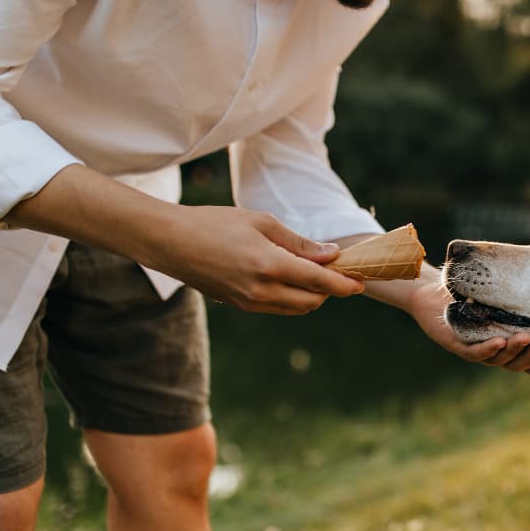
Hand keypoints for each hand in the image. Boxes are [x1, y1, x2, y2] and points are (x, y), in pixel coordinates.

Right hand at [146, 206, 363, 314]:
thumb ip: (298, 242)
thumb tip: (330, 254)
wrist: (169, 242)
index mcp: (270, 265)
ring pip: (296, 308)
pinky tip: (292, 280)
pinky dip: (292, 298)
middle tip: (338, 272)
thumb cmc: (215, 223)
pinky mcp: (240, 305)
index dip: (344, 284)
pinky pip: (277, 308)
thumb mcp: (261, 222)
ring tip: (316, 274)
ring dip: (312, 296)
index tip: (360, 283)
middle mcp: (261, 290)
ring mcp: (249, 302)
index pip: (319, 281)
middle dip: (330, 290)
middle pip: (312, 301)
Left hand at [404, 276, 529, 378]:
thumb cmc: (469, 292)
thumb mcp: (499, 297)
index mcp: (506, 344)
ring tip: (528, 340)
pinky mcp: (456, 344)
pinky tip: (499, 342)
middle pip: (516, 363)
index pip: (527, 361)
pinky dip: (488, 348)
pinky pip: (474, 351)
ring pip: (498, 358)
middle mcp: (493, 351)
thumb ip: (519, 301)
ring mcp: (475, 349)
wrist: (431, 291)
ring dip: (514, 351)